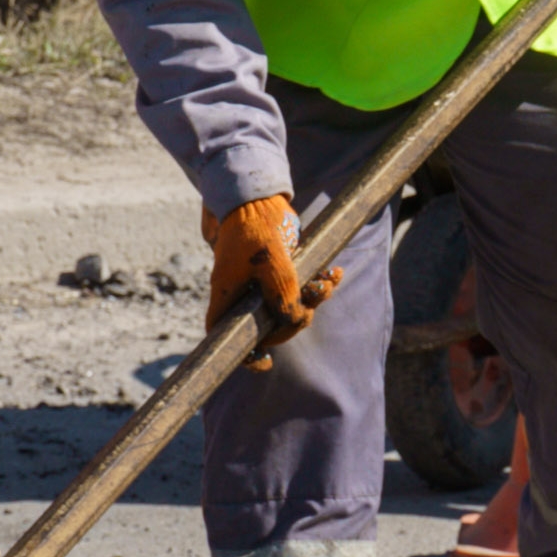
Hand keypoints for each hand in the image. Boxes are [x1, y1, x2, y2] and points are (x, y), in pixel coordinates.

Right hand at [202, 193, 337, 345]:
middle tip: (313, 303)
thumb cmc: (258, 228)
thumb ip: (283, 296)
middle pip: (266, 325)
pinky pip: (298, 287)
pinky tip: (333, 273)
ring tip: (329, 282)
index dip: (242, 353)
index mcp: (228, 294)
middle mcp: (242, 293)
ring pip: (287, 306)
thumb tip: (294, 321)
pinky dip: (317, 283)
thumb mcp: (273, 265)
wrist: (260, 195)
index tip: (264, 361)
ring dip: (313, 299)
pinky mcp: (278, 271)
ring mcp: (259, 282)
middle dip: (295, 319)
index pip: (223, 333)